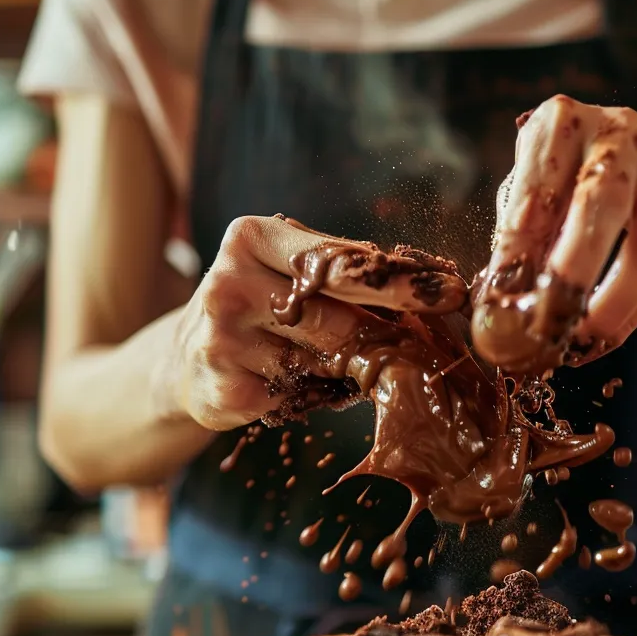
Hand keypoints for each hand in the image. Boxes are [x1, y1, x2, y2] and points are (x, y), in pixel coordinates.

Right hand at [156, 216, 467, 430]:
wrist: (185, 359)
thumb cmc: (259, 304)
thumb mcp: (286, 269)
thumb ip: (344, 272)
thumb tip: (431, 290)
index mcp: (250, 238)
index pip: (340, 260)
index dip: (402, 280)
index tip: (451, 292)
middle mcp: (228, 285)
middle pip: (336, 315)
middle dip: (389, 330)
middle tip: (434, 338)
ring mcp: (221, 341)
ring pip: (324, 362)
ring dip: (353, 365)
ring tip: (355, 361)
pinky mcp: (225, 391)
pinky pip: (303, 397)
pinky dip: (322, 394)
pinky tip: (314, 385)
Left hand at [472, 96, 636, 372]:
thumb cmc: (564, 177)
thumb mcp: (531, 187)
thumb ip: (516, 234)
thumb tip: (501, 300)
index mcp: (562, 123)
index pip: (538, 189)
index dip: (519, 249)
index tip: (501, 298)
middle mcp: (618, 135)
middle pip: (603, 203)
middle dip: (574, 269)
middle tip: (546, 323)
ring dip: (611, 305)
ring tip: (574, 345)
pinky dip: (629, 315)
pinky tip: (596, 341)